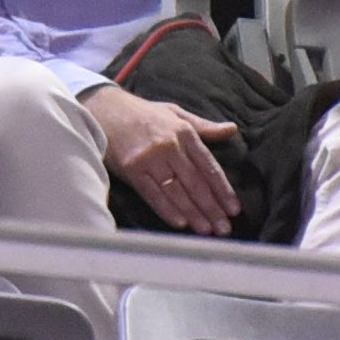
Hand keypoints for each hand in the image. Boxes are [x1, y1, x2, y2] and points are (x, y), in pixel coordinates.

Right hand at [93, 81, 243, 234]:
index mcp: (184, 133)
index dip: (223, 189)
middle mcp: (169, 146)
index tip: (234, 208)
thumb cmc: (143, 113)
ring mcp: (150, 159)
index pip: (209, 166)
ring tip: (206, 230)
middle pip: (195, 182)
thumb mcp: (176, 113)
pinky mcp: (132, 170)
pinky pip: (152, 194)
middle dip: (212, 207)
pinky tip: (180, 223)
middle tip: (224, 228)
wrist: (105, 109)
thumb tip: (232, 130)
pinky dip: (167, 210)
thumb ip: (204, 126)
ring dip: (193, 213)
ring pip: (176, 191)